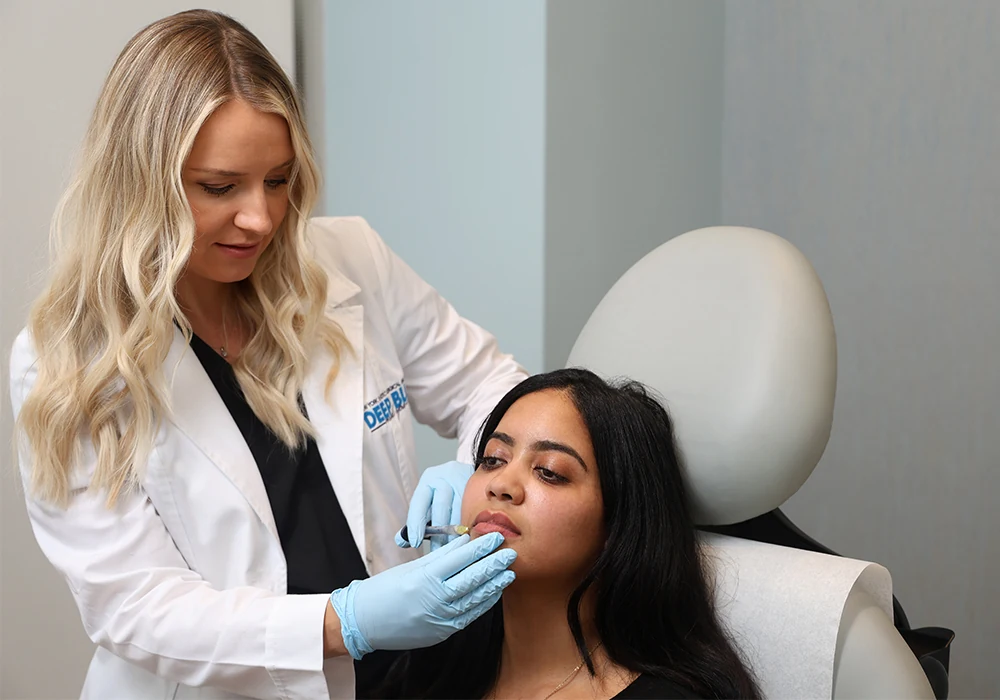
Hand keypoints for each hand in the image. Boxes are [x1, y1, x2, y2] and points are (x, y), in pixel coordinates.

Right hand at [330, 532, 514, 658]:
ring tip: (508, 573)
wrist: (363, 622)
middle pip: (471, 579)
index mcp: (424, 578)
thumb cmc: (384, 590)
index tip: (495, 537)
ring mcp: (439, 619)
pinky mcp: (441, 632)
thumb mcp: (410, 567)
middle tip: (509, 553)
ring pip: (474, 600)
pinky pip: (468, 616)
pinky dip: (483, 604)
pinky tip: (493, 593)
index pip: (460, 558)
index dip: (480, 547)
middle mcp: (434, 600)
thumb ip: (440, 557)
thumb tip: (465, 542)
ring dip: (494, 586)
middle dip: (493, 565)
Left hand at [396, 460, 474, 548]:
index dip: (416, 524)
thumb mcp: (429, 501)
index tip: (415, 542)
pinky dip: (471, 528)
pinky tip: (469, 540)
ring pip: (460, 510)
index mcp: (429, 479)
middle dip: (439, 533)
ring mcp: (466, 480)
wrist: (473, 473)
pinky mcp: (482, 488)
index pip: (419, 502)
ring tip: (454, 550)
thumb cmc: (446, 493)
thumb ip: (416, 520)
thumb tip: (401, 541)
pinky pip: (476, 511)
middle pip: (441, 507)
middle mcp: (447, 476)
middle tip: (437, 553)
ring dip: (457, 533)